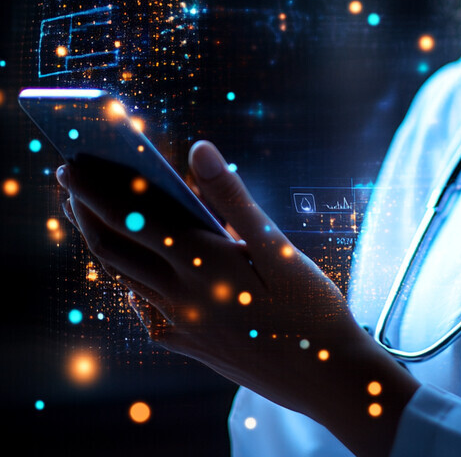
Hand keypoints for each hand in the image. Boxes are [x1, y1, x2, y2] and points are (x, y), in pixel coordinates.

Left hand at [57, 141, 418, 453]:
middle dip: (84, 211)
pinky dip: (129, 279)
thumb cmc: (310, 308)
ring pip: (124, 277)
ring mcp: (180, 325)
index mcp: (201, 264)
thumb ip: (232, 197)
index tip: (72, 164)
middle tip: (68, 180)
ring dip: (102, 242)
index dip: (95, 189)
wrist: (324, 379)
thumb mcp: (278, 247)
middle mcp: (179, 297)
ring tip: (92, 215)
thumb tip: (198, 149)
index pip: (131, 217)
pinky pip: (144, 307)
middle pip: (113, 249)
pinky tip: (136, 272)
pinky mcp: (188, 345)